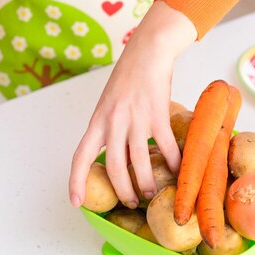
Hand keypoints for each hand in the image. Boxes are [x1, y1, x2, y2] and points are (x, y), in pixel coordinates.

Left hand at [69, 0, 196, 208]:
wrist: (147, 52)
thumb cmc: (128, 77)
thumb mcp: (109, 103)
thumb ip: (108, 127)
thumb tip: (117, 155)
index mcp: (97, 120)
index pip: (81, 156)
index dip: (76, 181)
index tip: (76, 202)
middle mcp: (113, 122)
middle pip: (114, 167)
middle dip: (123, 191)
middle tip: (131, 202)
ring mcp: (135, 119)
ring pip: (139, 162)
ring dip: (146, 184)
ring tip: (151, 193)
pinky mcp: (157, 114)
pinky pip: (165, 146)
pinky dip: (173, 162)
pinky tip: (177, 170)